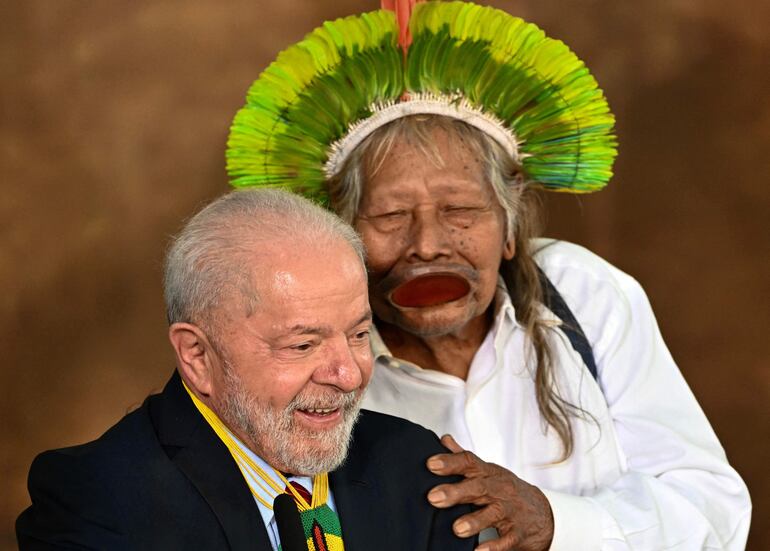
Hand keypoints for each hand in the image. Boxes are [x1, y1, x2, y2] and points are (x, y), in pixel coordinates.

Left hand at [426, 435, 553, 550]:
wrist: (543, 513)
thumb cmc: (506, 490)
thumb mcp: (488, 472)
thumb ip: (464, 458)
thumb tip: (444, 439)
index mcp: (489, 473)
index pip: (469, 462)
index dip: (450, 462)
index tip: (430, 464)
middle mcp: (500, 489)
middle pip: (479, 487)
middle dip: (456, 492)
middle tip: (433, 497)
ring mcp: (510, 511)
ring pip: (493, 514)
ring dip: (475, 520)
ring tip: (457, 529)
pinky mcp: (518, 533)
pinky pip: (506, 541)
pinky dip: (493, 547)